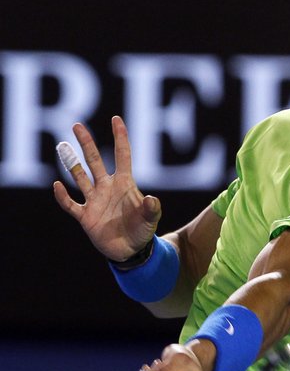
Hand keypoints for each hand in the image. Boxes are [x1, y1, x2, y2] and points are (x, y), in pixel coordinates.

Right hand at [53, 116, 160, 260]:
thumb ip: (151, 209)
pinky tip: (57, 185)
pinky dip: (63, 196)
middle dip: (86, 143)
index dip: (120, 137)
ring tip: (62, 146)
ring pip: (80, 177)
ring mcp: (95, 200)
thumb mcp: (151, 219)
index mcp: (124, 183)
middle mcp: (107, 188)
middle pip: (95, 160)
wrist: (131, 251)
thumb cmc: (143, 231)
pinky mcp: (85, 216)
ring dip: (71, 163)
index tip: (116, 119)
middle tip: (77, 125)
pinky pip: (71, 204)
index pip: (122, 155)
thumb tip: (151, 199)